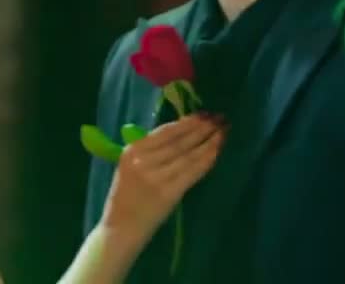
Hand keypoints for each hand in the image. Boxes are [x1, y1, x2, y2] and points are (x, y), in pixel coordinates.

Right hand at [97, 114, 224, 253]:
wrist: (121, 228)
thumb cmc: (126, 197)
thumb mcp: (129, 167)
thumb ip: (150, 151)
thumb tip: (182, 132)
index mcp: (132, 151)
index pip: (165, 132)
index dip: (187, 122)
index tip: (203, 114)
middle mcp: (143, 161)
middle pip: (179, 141)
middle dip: (202, 128)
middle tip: (219, 118)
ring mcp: (156, 178)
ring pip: (188, 155)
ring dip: (209, 142)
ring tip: (223, 132)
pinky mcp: (169, 193)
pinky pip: (192, 172)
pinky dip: (206, 160)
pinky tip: (217, 152)